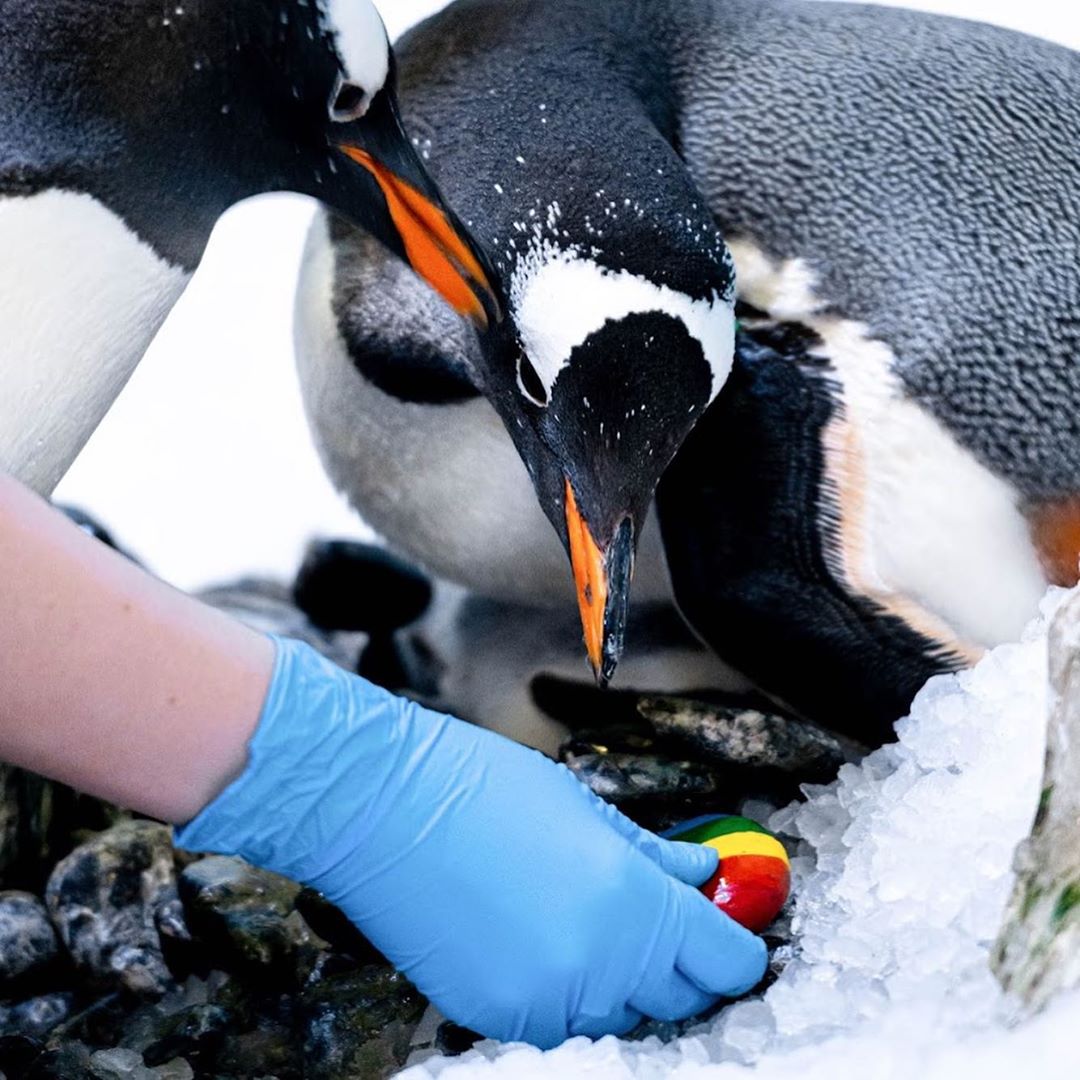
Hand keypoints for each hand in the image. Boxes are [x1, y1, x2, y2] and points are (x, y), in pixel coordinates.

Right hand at [175, 637, 766, 1047]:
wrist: (385, 808)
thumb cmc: (484, 788)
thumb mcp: (585, 808)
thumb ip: (652, 855)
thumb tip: (701, 877)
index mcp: (634, 902)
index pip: (725, 963)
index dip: (734, 951)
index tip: (726, 940)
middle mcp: (601, 965)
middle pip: (678, 1000)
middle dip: (679, 968)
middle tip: (657, 929)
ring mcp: (547, 1001)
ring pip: (618, 1016)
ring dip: (619, 984)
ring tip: (584, 926)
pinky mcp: (497, 1018)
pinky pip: (558, 1024)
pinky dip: (563, 996)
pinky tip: (537, 943)